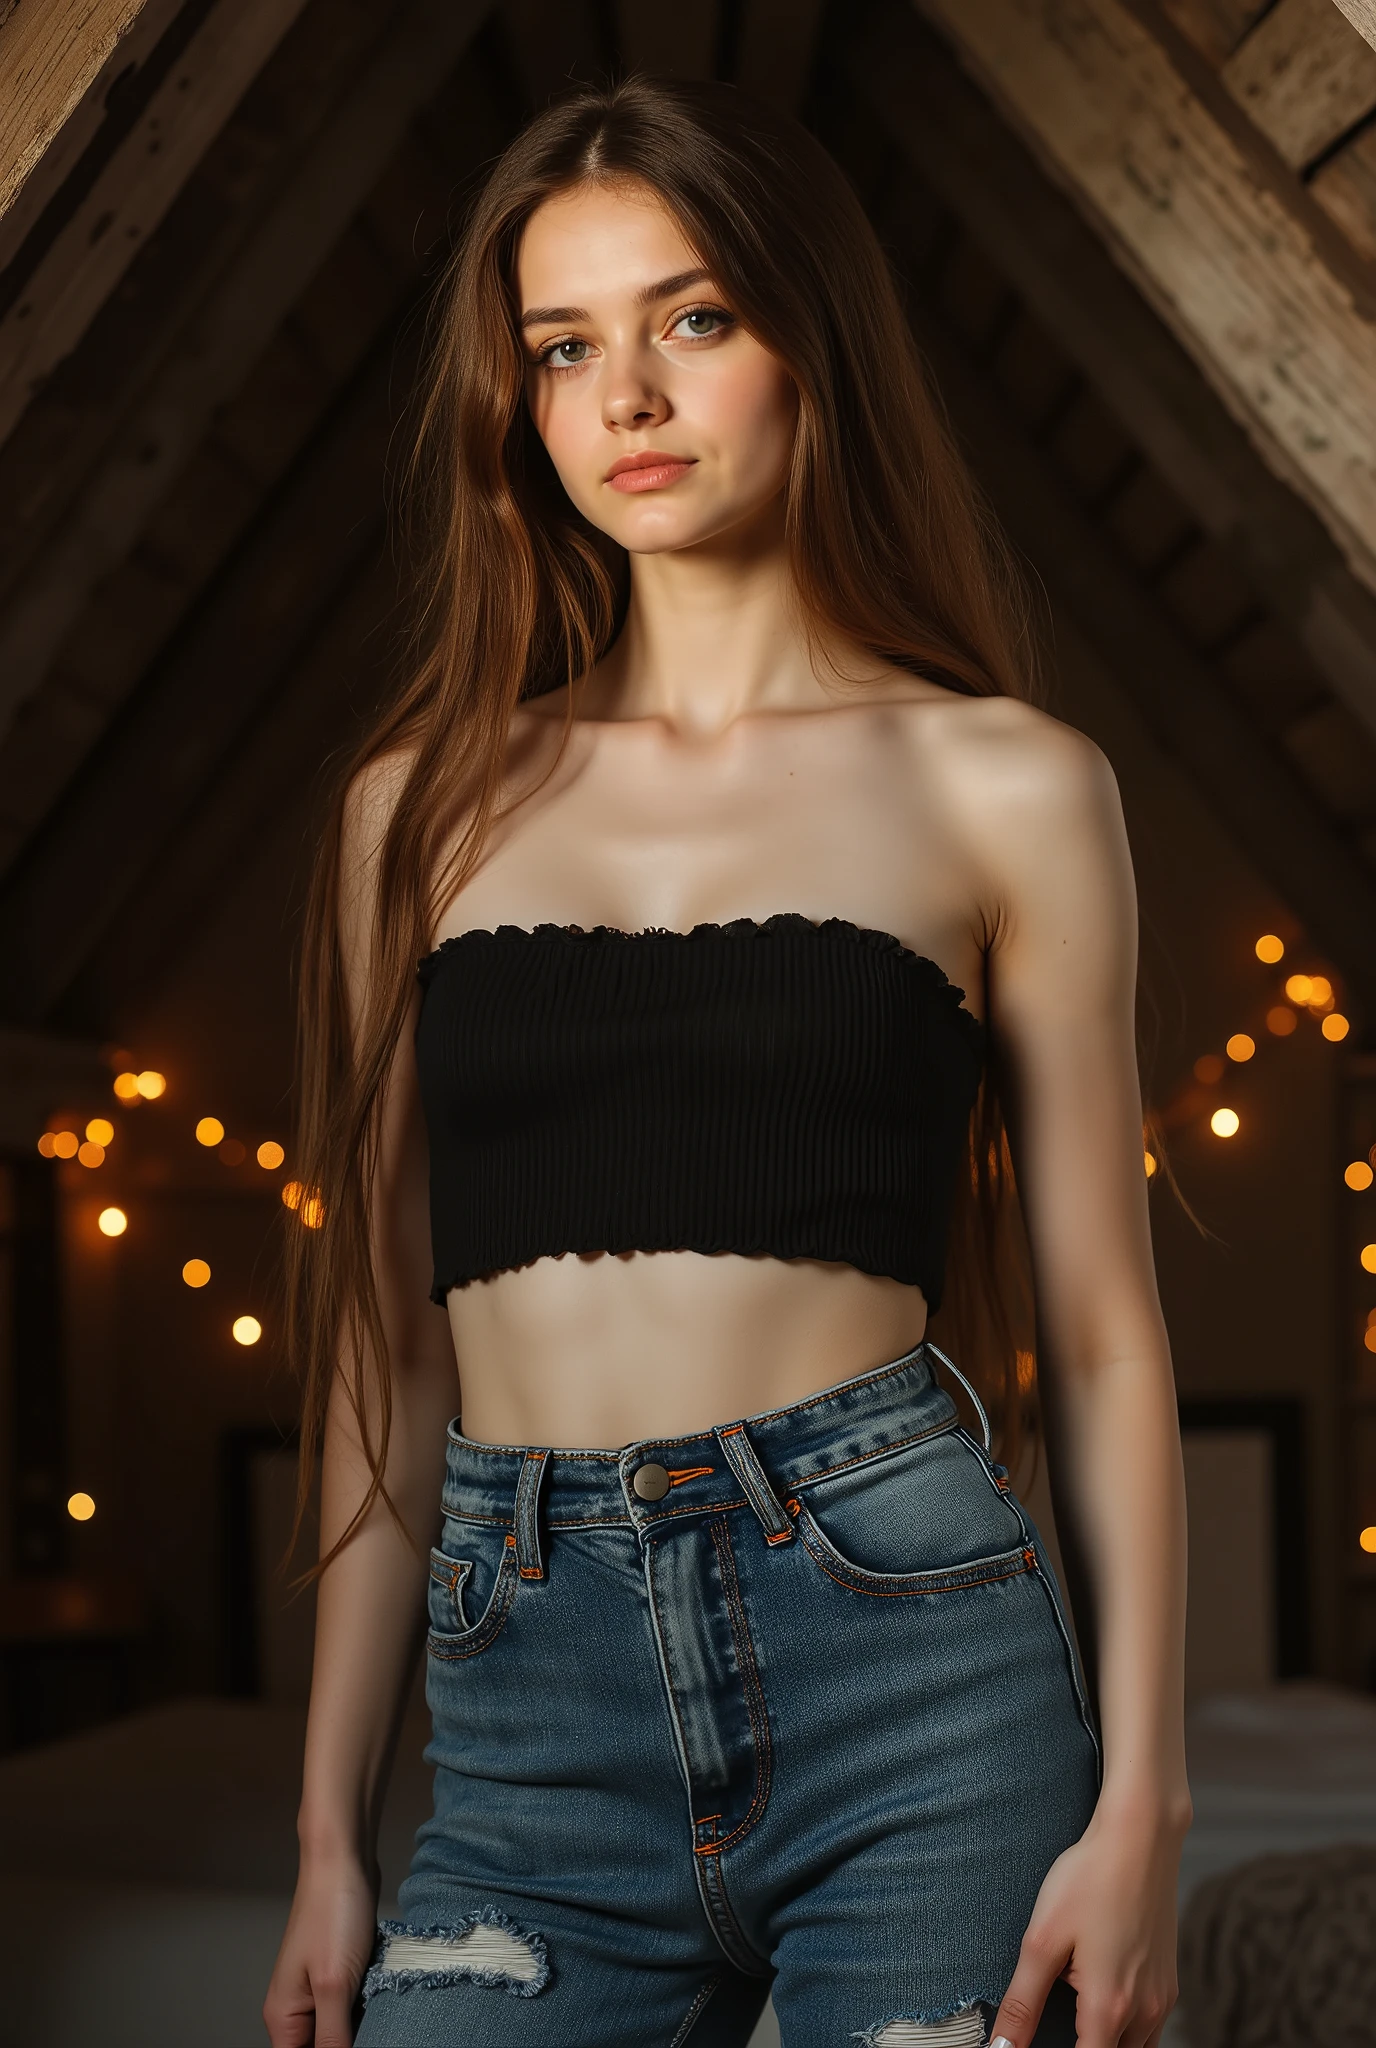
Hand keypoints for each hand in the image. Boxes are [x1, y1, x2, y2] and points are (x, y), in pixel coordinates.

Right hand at [264, 1847, 379, 2047]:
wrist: (344, 1858)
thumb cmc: (332, 1913)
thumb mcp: (333, 1986)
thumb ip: (332, 2038)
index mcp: (284, 2018)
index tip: (361, 2041)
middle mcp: (297, 2007)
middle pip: (324, 2046)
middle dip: (352, 2040)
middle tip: (378, 2028)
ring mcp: (319, 1988)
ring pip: (343, 2027)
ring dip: (364, 2023)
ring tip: (380, 2006)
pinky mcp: (341, 1971)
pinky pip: (355, 2003)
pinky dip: (370, 2002)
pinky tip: (384, 1993)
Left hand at [988, 1797, 1187, 2047]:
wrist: (1140, 1837)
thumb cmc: (1088, 1880)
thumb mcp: (1042, 1939)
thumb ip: (1022, 2002)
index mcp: (1108, 2008)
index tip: (1032, 2043)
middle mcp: (1143, 2013)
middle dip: (1081, 2047)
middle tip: (1051, 2025)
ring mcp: (1161, 1999)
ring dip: (1104, 2041)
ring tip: (1072, 2018)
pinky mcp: (1169, 1982)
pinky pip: (1148, 2029)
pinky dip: (1124, 2030)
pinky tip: (1100, 2001)